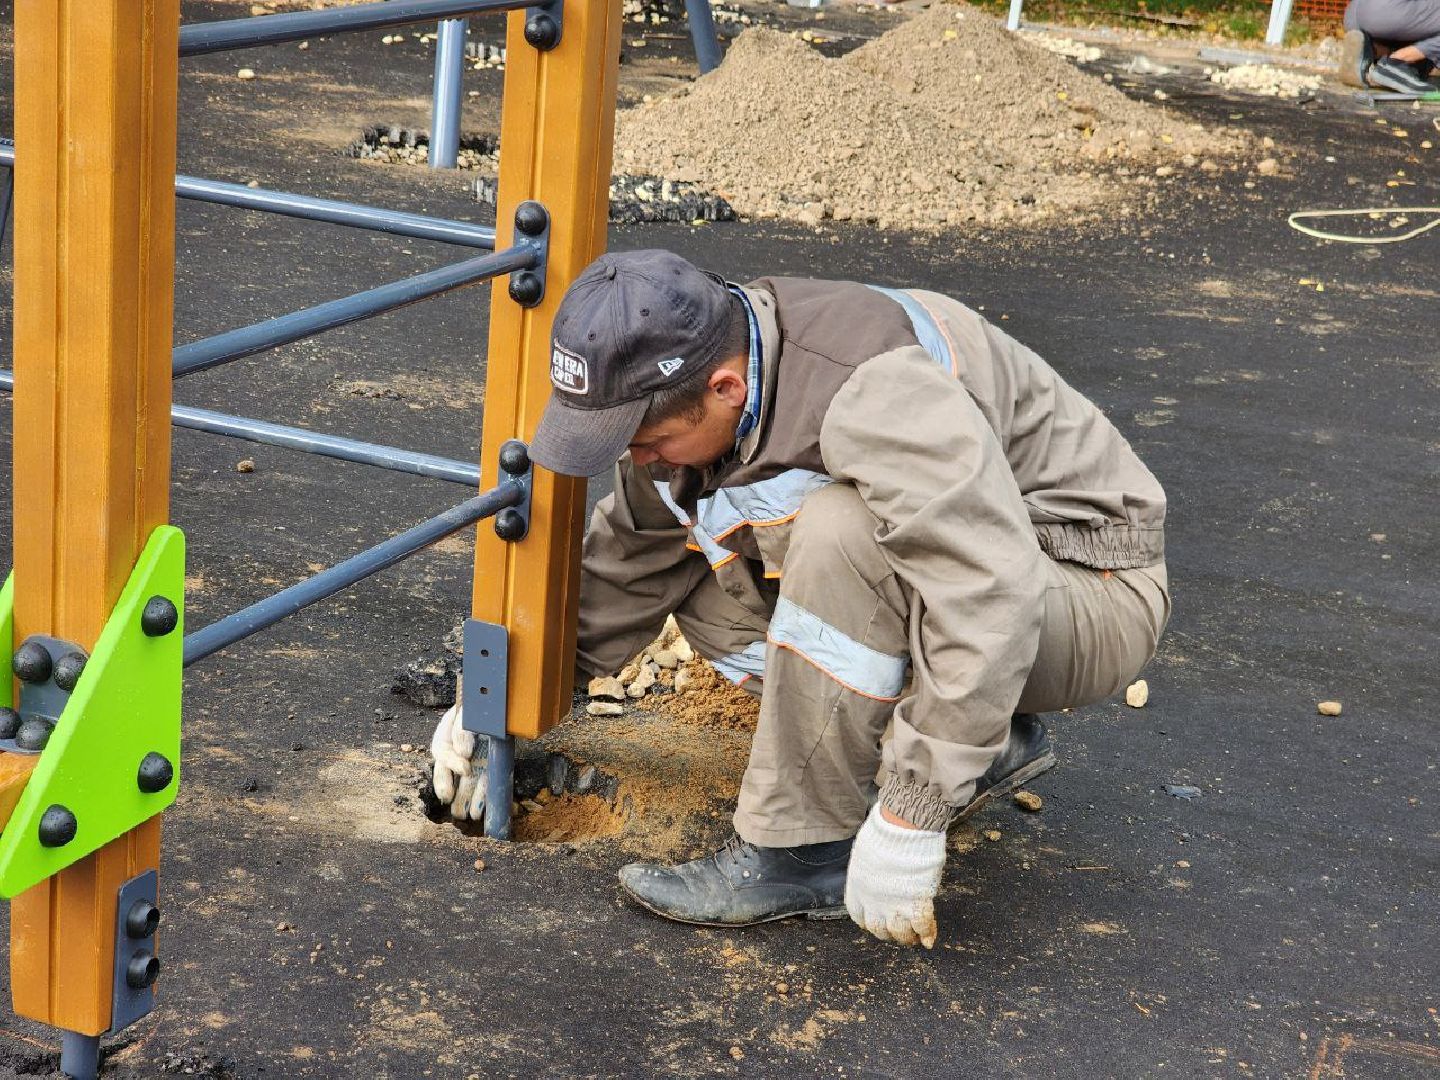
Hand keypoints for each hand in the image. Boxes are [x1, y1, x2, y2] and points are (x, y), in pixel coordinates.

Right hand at [428, 702, 485, 820]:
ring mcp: (471, 761)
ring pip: (464, 783)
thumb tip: (463, 753)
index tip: (466, 767)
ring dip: (464, 800)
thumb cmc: (479, 706)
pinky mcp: (487, 767)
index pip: (442, 751)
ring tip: (466, 815)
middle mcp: (456, 751)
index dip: (452, 762)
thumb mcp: (468, 710)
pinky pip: (482, 784)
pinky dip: (481, 798)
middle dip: (447, 788)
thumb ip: (462, 728)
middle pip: (446, 773)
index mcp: (446, 735)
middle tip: (449, 799)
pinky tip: (479, 811)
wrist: (497, 704)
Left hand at [844, 803, 945, 947]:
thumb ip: (871, 870)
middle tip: (900, 933)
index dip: (869, 922)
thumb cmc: (886, 831)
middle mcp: (873, 899)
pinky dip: (927, 934)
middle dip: (889, 934)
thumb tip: (879, 871)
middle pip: (878, 928)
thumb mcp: (867, 852)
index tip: (877, 922)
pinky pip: (922, 926)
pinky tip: (929, 938)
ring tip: (915, 938)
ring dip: (908, 938)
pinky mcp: (916, 902)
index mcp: (858, 885)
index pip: (859, 915)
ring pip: (900, 932)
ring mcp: (894, 903)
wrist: (902, 826)